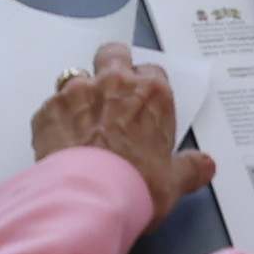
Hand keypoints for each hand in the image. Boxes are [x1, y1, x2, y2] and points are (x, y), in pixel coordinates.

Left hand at [29, 53, 209, 213]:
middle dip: (113, 64)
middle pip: (114, 53)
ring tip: (82, 122)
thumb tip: (206, 165)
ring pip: (76, 75)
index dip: (148, 86)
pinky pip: (51, 107)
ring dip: (80, 93)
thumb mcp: (174, 182)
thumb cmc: (138, 185)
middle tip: (112, 92)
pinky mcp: (47, 110)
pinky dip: (56, 120)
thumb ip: (191, 168)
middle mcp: (113, 83)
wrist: (88, 200)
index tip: (145, 104)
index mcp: (151, 94)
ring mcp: (76, 92)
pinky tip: (60, 142)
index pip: (153, 71)